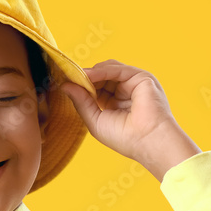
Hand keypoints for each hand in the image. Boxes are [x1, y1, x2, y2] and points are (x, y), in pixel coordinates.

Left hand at [59, 60, 200, 179]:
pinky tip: (88, 76)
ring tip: (77, 78)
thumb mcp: (95, 120)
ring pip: (108, 69)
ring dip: (90, 73)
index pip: (95, 88)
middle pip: (100, 76)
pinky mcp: (141, 78)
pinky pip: (117, 69)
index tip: (63, 83)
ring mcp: (133, 83)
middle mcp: (125, 91)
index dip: (81, 85)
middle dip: (84, 77)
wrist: (148, 141)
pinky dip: (101, 71)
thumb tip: (65, 85)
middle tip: (67, 77)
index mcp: (115, 103)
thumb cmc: (124, 138)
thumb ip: (81, 102)